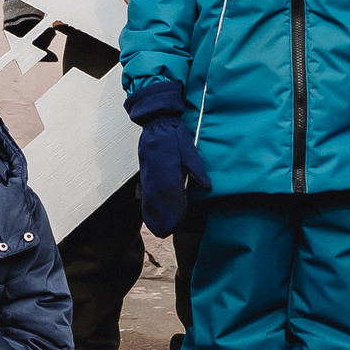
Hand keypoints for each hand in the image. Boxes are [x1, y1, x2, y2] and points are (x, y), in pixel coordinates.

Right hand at [125, 79, 199, 236]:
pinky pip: (145, 187)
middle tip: (164, 231)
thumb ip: (195, 169)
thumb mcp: (189, 150)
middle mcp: (155, 170)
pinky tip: (148, 209)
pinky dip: (146, 200)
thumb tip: (206, 186)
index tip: (178, 221)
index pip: (172, 192)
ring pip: (150, 194)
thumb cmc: (174, 134)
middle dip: (162, 215)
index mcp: (168, 164)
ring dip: (152, 211)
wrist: (157, 119)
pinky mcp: (143, 168)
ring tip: (155, 226)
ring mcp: (147, 169)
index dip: (175, 208)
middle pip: (158, 197)